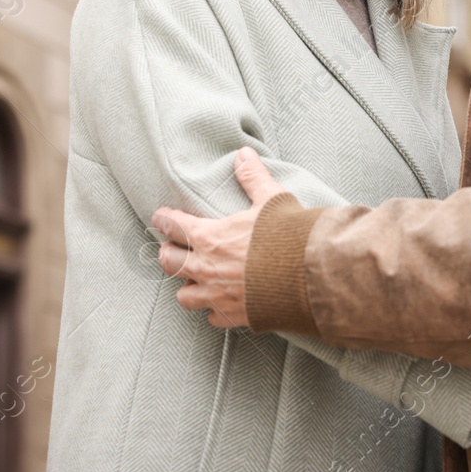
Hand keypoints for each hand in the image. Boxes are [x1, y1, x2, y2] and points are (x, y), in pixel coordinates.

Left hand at [152, 147, 286, 328]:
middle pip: (170, 263)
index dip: (165, 220)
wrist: (309, 277)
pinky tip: (220, 303)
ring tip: (192, 279)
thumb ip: (253, 177)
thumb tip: (244, 154)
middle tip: (171, 249)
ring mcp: (218, 295)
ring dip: (187, 286)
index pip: (174, 226)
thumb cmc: (288, 237)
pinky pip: (212, 317)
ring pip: (185, 295)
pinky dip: (213, 310)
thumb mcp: (271, 199)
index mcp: (210, 237)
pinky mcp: (235, 315)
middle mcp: (207, 268)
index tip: (161, 217)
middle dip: (168, 254)